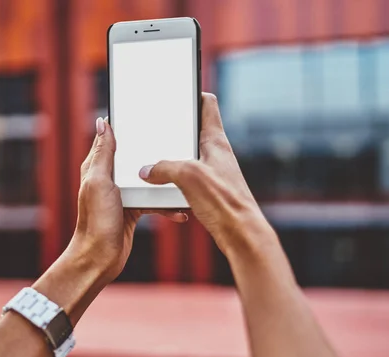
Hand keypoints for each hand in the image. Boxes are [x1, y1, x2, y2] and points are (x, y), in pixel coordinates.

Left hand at [34, 118, 187, 322]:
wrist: (100, 257)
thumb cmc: (96, 221)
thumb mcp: (99, 182)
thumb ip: (103, 153)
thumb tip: (103, 122)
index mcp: (98, 166)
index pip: (113, 139)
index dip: (128, 127)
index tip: (148, 117)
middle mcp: (110, 178)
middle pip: (136, 158)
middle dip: (154, 153)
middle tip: (175, 145)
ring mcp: (123, 194)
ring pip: (149, 180)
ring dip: (165, 182)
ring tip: (183, 180)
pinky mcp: (134, 209)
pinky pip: (155, 201)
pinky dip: (167, 205)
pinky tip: (180, 210)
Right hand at [139, 93, 271, 256]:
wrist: (241, 235)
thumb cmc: (225, 202)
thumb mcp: (188, 176)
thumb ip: (163, 168)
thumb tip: (146, 170)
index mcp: (215, 141)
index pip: (207, 105)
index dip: (191, 93)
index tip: (175, 89)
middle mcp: (216, 154)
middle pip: (192, 132)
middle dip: (172, 130)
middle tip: (153, 129)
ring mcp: (212, 173)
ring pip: (186, 157)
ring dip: (169, 159)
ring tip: (151, 162)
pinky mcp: (208, 192)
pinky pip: (186, 180)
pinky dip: (173, 181)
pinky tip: (162, 189)